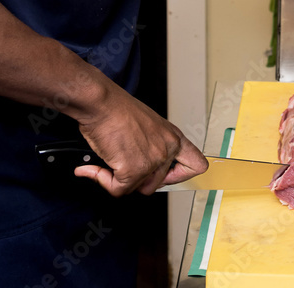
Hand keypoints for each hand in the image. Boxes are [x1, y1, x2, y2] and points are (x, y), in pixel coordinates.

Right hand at [73, 84, 207, 195]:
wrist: (101, 103)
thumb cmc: (117, 109)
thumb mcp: (148, 125)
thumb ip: (153, 146)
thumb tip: (145, 169)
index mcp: (173, 137)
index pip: (196, 165)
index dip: (181, 175)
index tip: (170, 176)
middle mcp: (167, 149)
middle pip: (158, 184)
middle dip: (140, 179)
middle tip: (125, 163)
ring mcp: (152, 161)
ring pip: (137, 188)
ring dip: (122, 180)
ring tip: (112, 159)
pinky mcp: (133, 171)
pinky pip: (117, 190)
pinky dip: (104, 180)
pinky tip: (97, 166)